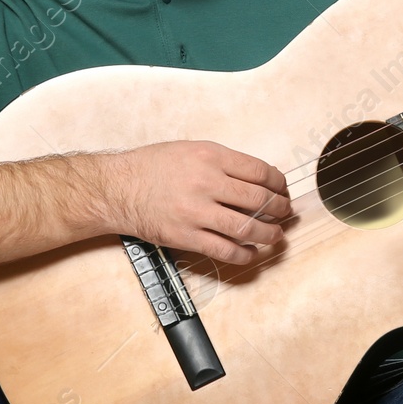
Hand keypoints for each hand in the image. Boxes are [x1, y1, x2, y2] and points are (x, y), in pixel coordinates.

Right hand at [106, 141, 291, 265]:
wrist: (117, 188)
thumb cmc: (151, 166)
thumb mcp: (191, 149)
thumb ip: (222, 162)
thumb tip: (255, 178)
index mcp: (210, 156)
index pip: (259, 171)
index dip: (278, 183)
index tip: (282, 189)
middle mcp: (207, 183)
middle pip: (259, 200)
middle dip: (280, 209)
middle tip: (285, 212)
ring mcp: (197, 212)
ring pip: (247, 228)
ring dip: (269, 234)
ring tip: (276, 235)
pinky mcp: (186, 236)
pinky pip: (224, 250)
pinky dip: (244, 254)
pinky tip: (252, 253)